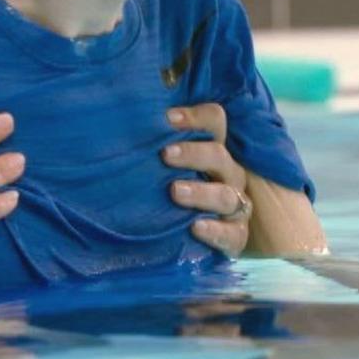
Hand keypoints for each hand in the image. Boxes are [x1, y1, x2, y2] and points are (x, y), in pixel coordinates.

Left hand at [163, 103, 251, 257]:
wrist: (187, 242)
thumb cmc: (168, 196)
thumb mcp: (160, 169)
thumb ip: (151, 148)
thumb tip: (122, 124)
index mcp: (211, 151)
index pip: (214, 122)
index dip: (196, 117)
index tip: (168, 119)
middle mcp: (227, 175)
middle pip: (219, 155)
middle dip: (193, 153)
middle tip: (165, 154)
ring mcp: (235, 207)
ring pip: (227, 195)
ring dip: (201, 192)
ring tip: (175, 191)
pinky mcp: (235, 237)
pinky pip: (232, 234)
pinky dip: (215, 230)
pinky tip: (195, 227)